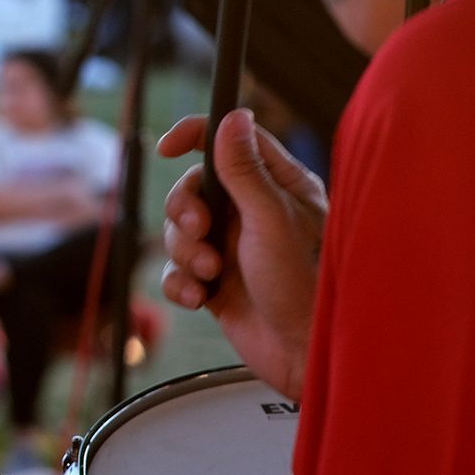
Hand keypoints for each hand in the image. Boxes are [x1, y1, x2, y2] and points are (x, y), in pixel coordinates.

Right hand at [157, 109, 323, 397]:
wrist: (306, 357)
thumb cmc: (305, 286)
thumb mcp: (270, 220)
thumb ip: (244, 169)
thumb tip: (232, 117)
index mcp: (278, 186)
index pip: (229, 142)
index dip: (195, 137)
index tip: (167, 147)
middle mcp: (253, 213)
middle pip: (192, 187)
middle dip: (185, 210)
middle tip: (199, 231)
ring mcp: (232, 248)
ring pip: (179, 231)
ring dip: (185, 252)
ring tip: (211, 274)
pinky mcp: (215, 283)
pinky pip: (177, 270)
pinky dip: (180, 283)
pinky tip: (199, 298)